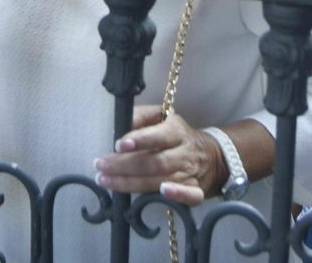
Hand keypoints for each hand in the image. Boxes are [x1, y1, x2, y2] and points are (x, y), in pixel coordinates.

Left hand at [93, 106, 218, 205]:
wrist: (210, 155)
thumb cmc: (175, 135)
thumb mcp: (161, 117)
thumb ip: (141, 116)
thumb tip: (121, 122)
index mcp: (176, 131)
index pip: (159, 136)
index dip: (140, 140)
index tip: (119, 145)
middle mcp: (184, 152)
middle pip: (155, 162)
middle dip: (124, 165)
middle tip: (100, 165)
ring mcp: (190, 173)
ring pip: (162, 180)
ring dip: (132, 183)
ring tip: (106, 181)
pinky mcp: (196, 190)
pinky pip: (191, 195)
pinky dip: (178, 195)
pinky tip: (162, 194)